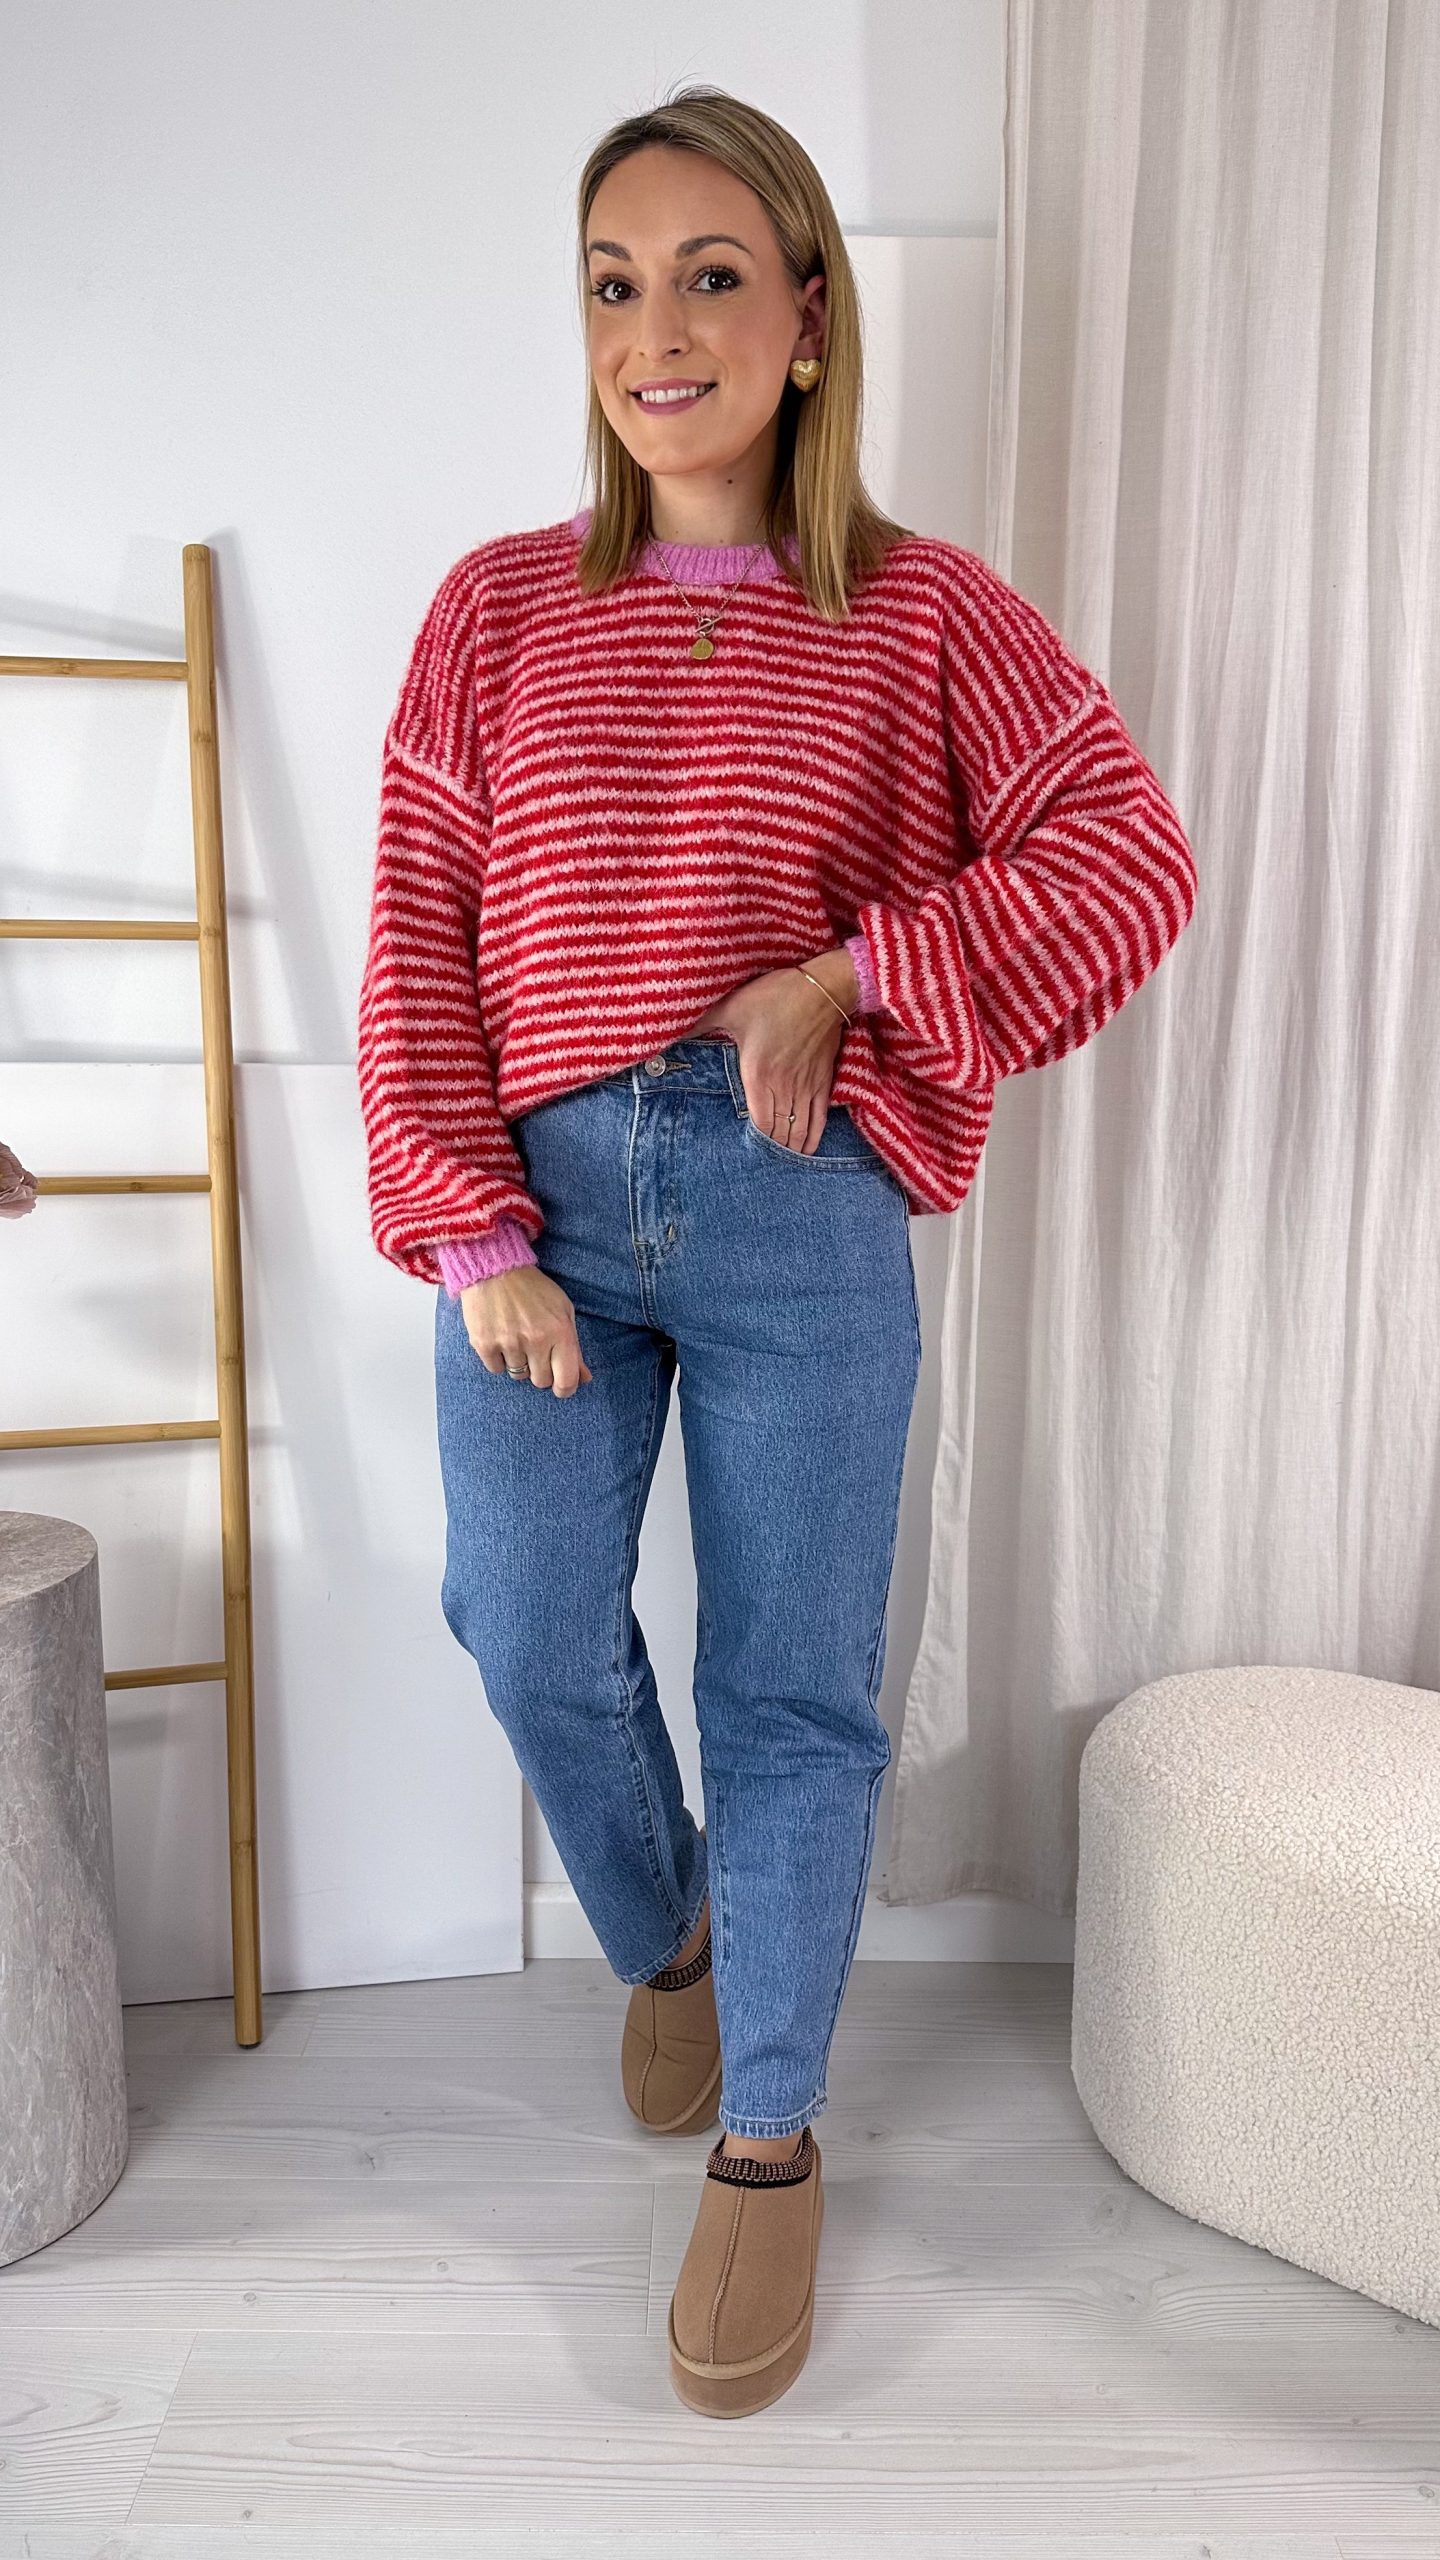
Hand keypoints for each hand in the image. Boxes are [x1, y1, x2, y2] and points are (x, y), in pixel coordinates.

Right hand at [459, 1264, 593, 1397]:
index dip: (565, 1389)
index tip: (560, 1386)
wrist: (494, 1269)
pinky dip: (499, 1358)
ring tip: (516, 1339)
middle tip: (535, 1351)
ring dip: (519, 1363)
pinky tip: (500, 1338)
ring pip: (518, 1376)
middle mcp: (536, 1340)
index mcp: (560, 1332)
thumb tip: (585, 1378)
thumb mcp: (563, 1311)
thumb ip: (574, 1348)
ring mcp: (509, 1342)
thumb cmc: (533, 1289)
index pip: (566, 1380)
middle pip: (541, 1381)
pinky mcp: (484, 1343)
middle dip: (540, 1371)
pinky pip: (496, 1369)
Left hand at [683, 947, 858, 1152]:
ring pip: (799, 1129)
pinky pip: (819, 1117)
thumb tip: (673, 1034)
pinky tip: (807, 1149)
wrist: (821, 988)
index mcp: (757, 1074)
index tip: (746, 1156)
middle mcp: (783, 1086)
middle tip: (761, 1167)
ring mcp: (806, 1085)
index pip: (759, 1123)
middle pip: (779, 1132)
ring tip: (781, 1164)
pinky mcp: (823, 1079)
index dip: (755, 1143)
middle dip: (771, 1152)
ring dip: (791, 1149)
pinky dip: (813, 1136)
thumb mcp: (730, 1008)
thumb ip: (702, 1025)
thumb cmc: (775, 996)